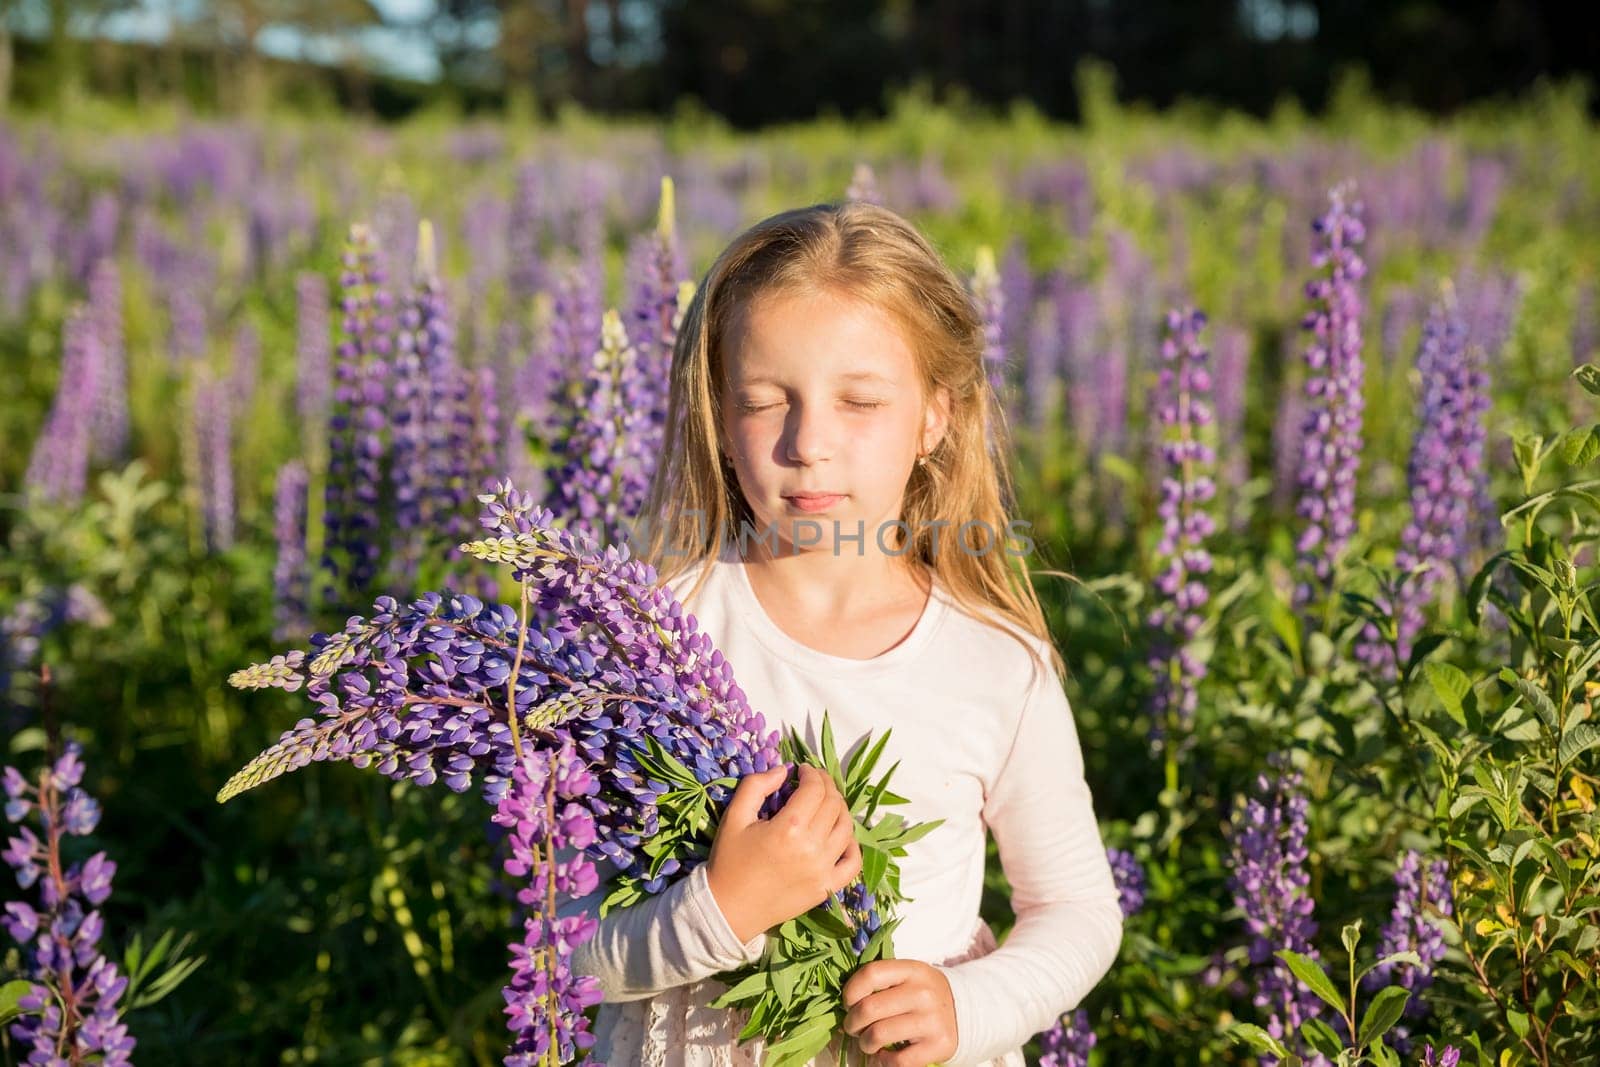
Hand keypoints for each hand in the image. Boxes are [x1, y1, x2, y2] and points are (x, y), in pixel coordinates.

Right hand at [706, 763, 862, 942]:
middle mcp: (812, 848)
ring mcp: (823, 870)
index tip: (803, 770)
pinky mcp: (826, 888)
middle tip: (814, 782)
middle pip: (834, 804)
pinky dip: (852, 845)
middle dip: (826, 786)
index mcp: (789, 828)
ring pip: (846, 828)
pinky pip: (853, 863)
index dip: (812, 774)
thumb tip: (783, 771)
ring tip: (825, 804)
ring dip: (839, 809)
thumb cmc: (729, 860)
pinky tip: (840, 835)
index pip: (815, 789)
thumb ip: (756, 785)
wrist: (728, 908)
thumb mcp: (734, 816)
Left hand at [841, 959, 958, 1066]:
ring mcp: (932, 1020)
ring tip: (868, 1042)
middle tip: (854, 1027)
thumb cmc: (923, 994)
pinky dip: (883, 1062)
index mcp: (912, 970)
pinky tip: (884, 1056)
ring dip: (865, 1043)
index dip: (851, 991)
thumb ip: (881, 982)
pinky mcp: (938, 1045)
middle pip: (869, 1008)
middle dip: (852, 1023)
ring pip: (878, 1035)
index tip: (848, 1002)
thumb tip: (845, 1002)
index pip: (871, 974)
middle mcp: (923, 993)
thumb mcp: (908, 976)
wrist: (963, 1012)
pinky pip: (897, 1061)